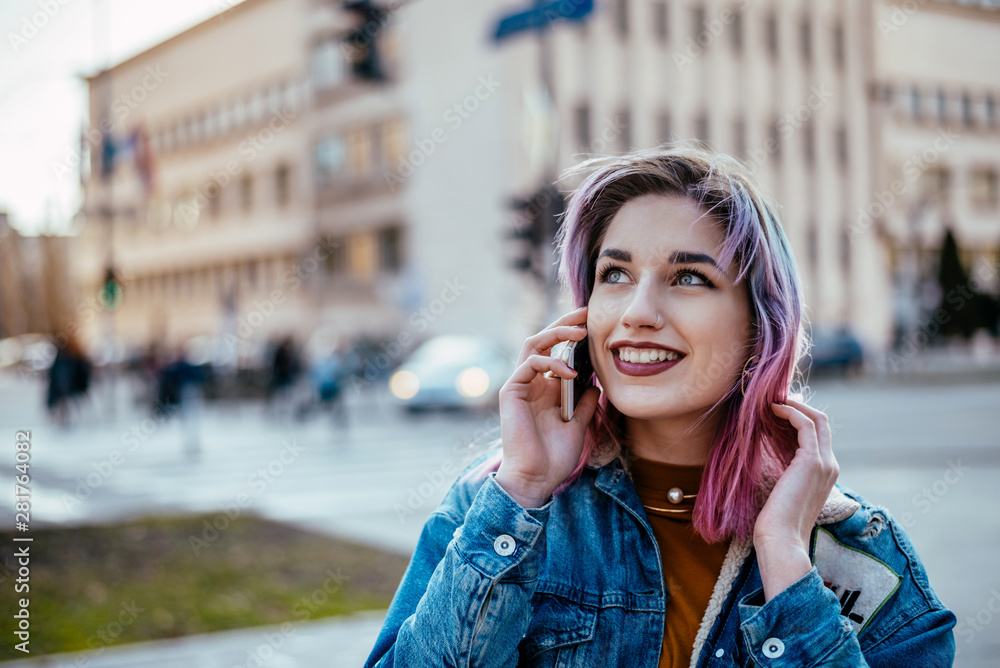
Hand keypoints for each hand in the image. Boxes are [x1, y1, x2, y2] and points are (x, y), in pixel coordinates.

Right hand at [495, 305, 601, 507]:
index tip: (592, 321)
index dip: (571, 334)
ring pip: (533, 344)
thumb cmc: (554, 456)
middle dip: (564, 323)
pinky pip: (529, 364)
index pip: (556, 351)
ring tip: (581, 333)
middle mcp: (531, 382)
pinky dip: (550, 362)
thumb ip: (585, 403)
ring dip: (557, 334)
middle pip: (544, 340)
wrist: (536, 478)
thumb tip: (596, 384)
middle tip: (586, 312)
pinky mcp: (511, 391)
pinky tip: (569, 371)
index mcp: (545, 387)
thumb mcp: (578, 424)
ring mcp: (519, 385)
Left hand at [753, 398, 839, 600]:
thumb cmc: (774, 521)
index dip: (799, 417)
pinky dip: (790, 412)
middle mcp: (830, 465)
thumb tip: (768, 452)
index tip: (776, 409)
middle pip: (822, 422)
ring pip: (816, 419)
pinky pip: (805, 424)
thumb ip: (783, 470)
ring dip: (794, 405)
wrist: (780, 539)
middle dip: (799, 406)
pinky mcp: (812, 461)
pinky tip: (772, 409)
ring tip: (770, 400)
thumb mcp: (781, 488)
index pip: (819, 435)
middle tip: (774, 398)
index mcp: (825, 473)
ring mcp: (824, 463)